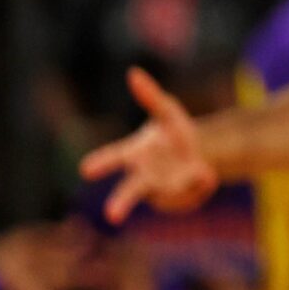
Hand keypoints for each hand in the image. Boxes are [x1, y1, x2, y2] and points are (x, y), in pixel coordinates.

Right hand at [78, 67, 221, 222]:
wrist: (198, 152)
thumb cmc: (172, 131)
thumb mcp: (167, 111)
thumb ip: (150, 95)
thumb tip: (133, 72)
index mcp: (134, 154)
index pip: (114, 157)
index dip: (101, 163)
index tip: (85, 168)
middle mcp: (142, 177)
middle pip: (130, 191)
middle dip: (121, 203)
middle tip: (112, 216)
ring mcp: (159, 193)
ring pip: (171, 194)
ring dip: (186, 183)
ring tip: (199, 169)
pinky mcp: (177, 202)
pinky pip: (192, 196)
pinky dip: (202, 183)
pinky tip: (203, 174)